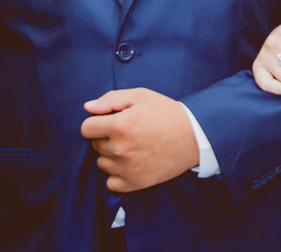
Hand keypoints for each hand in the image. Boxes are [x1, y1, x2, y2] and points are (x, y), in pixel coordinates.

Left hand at [80, 88, 199, 192]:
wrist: (194, 136)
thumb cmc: (167, 113)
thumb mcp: (141, 96)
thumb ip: (111, 99)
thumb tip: (87, 108)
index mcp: (120, 125)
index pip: (86, 128)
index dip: (97, 122)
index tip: (111, 121)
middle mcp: (120, 148)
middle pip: (95, 145)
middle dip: (106, 137)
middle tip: (129, 132)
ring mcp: (127, 168)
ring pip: (102, 163)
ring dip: (112, 155)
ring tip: (133, 147)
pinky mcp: (135, 183)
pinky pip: (111, 183)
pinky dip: (118, 174)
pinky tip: (131, 163)